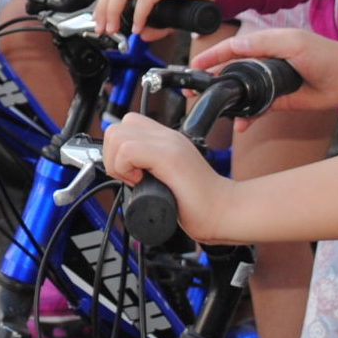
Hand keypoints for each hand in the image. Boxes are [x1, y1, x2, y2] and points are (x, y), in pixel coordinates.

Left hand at [94, 0, 213, 39]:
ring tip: (115, 29)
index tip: (100, 24)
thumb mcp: (173, 13)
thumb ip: (157, 23)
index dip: (103, 5)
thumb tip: (140, 34)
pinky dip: (139, 13)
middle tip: (104, 29)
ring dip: (114, 10)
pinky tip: (139, 26)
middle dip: (103, 9)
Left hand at [102, 112, 236, 242]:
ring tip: (136, 179)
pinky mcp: (169, 155)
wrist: (224, 211)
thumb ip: (149, 169)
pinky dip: (125, 168)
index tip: (131, 173)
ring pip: (118, 135)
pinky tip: (140, 181)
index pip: (126, 126)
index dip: (118, 151)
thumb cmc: (198, 204)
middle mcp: (166, 137)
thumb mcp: (166, 179)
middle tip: (131, 177)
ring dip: (117, 162)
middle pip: (117, 128)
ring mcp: (169, 143)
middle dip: (112, 156)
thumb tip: (126, 172)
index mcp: (165, 141)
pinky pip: (128, 150)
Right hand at [191, 27, 337, 127]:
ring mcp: (269, 82)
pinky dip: (246, 117)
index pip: (231, 48)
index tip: (195, 66)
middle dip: (211, 80)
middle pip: (230, 71)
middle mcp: (263, 62)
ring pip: (240, 92)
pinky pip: (256, 109)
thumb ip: (265, 44)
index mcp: (264, 43)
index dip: (212, 56)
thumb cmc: (324, 54)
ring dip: (226, 102)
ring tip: (212, 109)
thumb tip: (236, 45)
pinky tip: (241, 125)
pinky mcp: (277, 100)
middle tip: (194, 90)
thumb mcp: (293, 43)